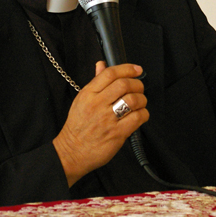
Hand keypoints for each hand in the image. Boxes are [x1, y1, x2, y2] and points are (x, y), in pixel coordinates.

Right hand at [53, 62, 148, 186]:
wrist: (72, 152)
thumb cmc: (78, 126)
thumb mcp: (82, 100)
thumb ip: (95, 82)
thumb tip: (102, 64)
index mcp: (88, 94)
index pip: (110, 73)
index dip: (127, 68)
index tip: (137, 69)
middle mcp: (97, 104)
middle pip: (124, 84)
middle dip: (137, 84)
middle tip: (139, 89)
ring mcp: (107, 119)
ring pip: (133, 100)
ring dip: (142, 99)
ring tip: (140, 103)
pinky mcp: (117, 134)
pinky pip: (137, 118)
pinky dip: (143, 114)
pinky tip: (139, 115)